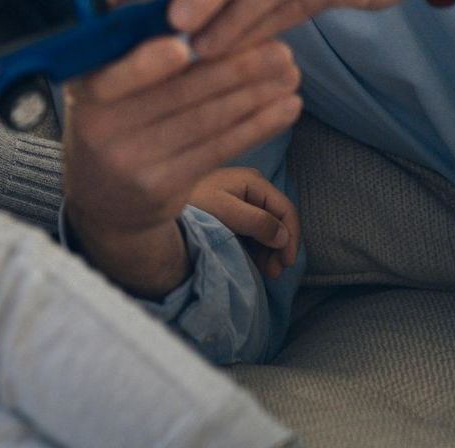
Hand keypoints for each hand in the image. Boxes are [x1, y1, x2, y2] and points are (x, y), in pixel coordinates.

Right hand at [62, 35, 301, 296]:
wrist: (102, 198)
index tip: (185, 44)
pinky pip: (217, 150)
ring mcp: (130, 161)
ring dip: (254, 94)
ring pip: (203, 121)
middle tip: (278, 47)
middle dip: (232, 68)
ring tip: (290, 72)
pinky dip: (257, 126)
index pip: (115, 75)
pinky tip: (286, 108)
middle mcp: (100, 127)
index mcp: (83, 90)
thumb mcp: (101, 83)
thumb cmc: (113, 118)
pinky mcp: (161, 187)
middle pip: (175, 95)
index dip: (148, 62)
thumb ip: (129, 43)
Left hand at [189, 166, 298, 280]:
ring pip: (269, 227)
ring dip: (271, 250)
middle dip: (281, 247)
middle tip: (274, 272)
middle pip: (279, 219)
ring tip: (266, 271)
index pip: (286, 209)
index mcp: (254, 181)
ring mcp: (245, 198)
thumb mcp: (225, 212)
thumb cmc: (193, 203)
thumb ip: (256, 222)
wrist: (163, 201)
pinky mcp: (235, 211)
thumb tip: (284, 236)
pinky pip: (256, 230)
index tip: (287, 263)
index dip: (291, 237)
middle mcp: (253, 187)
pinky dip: (260, 247)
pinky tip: (257, 261)